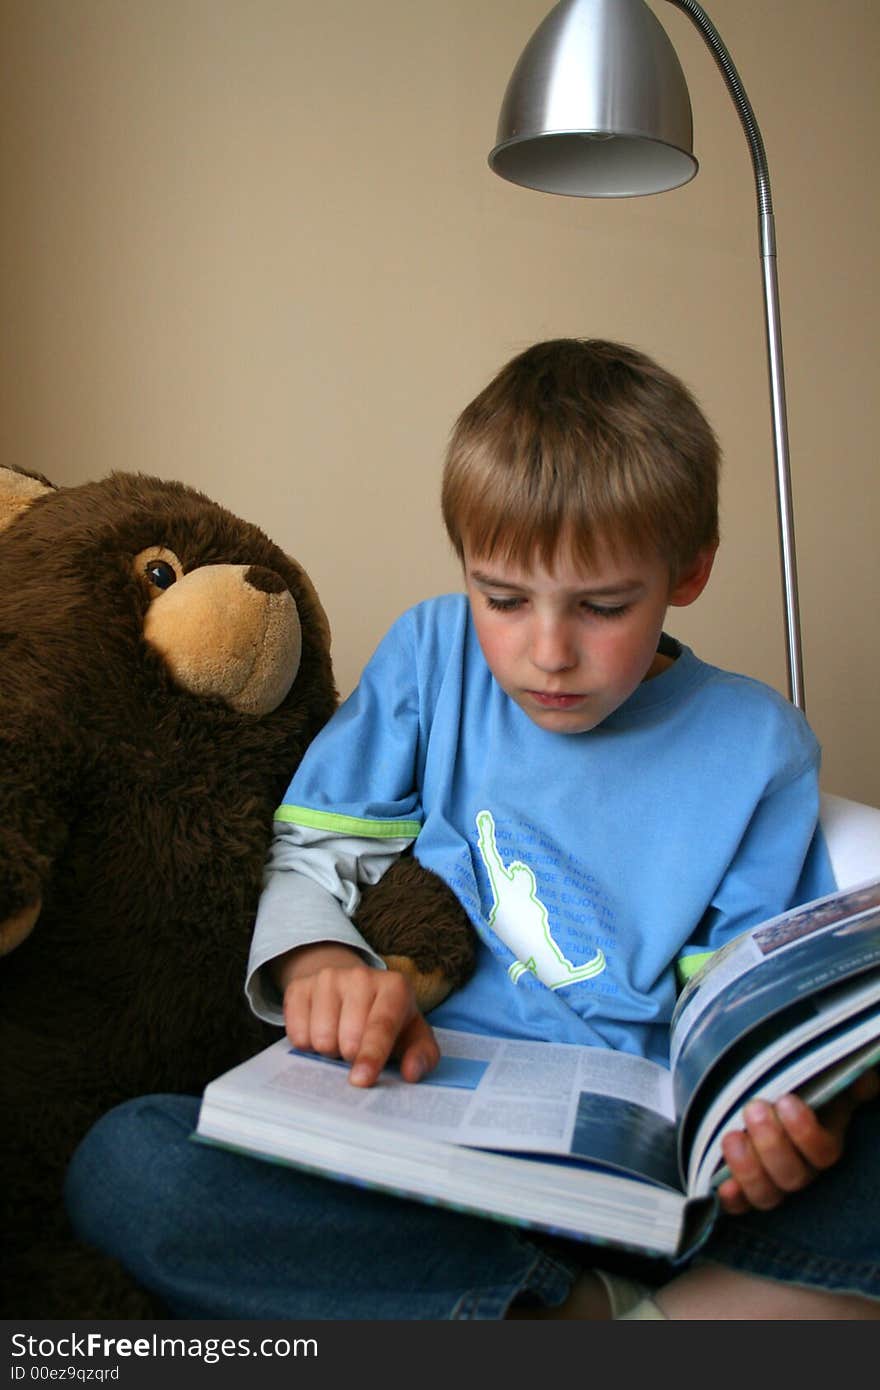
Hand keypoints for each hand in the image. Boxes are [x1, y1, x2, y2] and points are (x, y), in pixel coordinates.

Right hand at [277, 942, 439, 1087]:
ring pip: (320, 1037)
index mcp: (395, 987)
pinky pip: (296, 1033)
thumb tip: (411, 1073)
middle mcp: (361, 976)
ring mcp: (328, 978)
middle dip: (351, 1056)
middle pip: (348, 1038)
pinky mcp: (300, 985)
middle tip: (358, 1048)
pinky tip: (320, 1030)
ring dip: (330, 1050)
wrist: (356, 989)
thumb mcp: (414, 1036)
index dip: (372, 1055)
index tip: (361, 1080)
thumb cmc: (391, 1021)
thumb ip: (422, 1056)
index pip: (381, 1025)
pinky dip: (307, 1044)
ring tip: (340, 1037)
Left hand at [717, 1068, 878, 1214]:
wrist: (758, 1091)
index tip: (786, 1100)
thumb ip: (843, 1077)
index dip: (805, 1132)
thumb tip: (862, 1083)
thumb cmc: (794, 1082)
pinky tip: (724, 1186)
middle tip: (754, 1109)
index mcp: (822, 1142)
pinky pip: (741, 1204)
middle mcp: (800, 1168)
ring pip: (767, 1195)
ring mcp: (771, 1180)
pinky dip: (733, 1200)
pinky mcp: (743, 1185)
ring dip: (748, 1169)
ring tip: (733, 1137)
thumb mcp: (821, 1074)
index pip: (823, 1152)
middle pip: (793, 1176)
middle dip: (772, 1143)